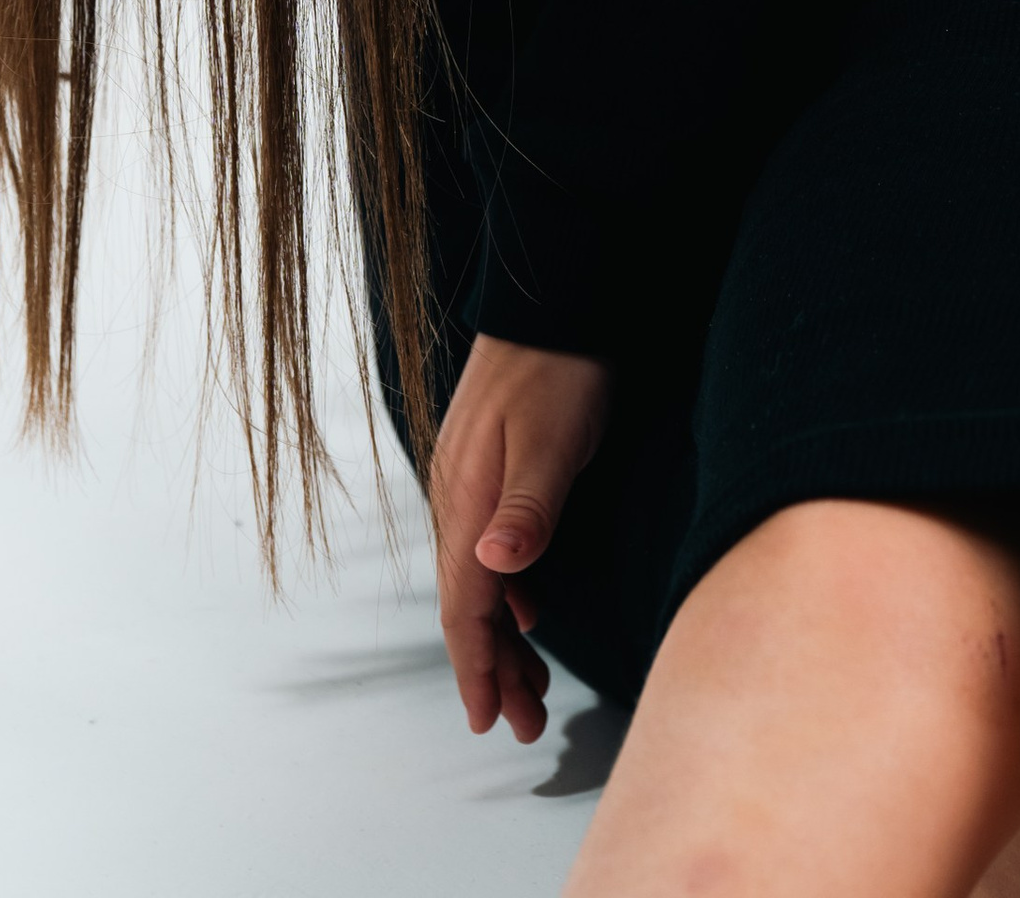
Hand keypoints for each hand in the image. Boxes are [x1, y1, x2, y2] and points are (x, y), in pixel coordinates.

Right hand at [430, 331, 611, 742]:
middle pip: (471, 605)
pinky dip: (512, 595)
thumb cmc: (560, 367)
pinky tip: (532, 613)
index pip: (465, 605)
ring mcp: (473, 484)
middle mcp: (459, 498)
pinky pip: (494, 553)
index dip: (476, 667)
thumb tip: (493, 571)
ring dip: (506, 637)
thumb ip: (526, 508)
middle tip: (524, 723)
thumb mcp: (551, 441)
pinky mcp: (494, 471)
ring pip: (483, 583)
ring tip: (532, 687)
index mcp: (466, 500)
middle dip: (495, 668)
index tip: (489, 720)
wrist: (557, 297)